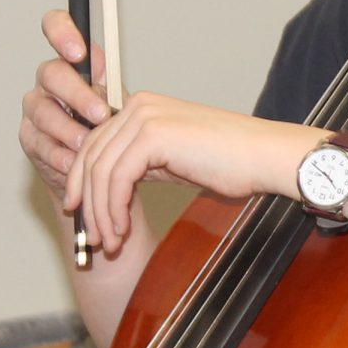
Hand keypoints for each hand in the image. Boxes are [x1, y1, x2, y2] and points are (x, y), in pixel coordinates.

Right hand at [19, 9, 109, 205]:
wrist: (95, 166)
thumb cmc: (109, 127)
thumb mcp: (120, 106)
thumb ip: (114, 97)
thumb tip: (118, 102)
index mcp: (73, 61)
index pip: (57, 26)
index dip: (62, 32)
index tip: (78, 53)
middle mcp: (50, 79)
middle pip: (52, 74)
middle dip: (77, 95)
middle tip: (101, 115)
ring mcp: (36, 107)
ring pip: (44, 111)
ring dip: (69, 129)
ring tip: (89, 144)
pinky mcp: (29, 136)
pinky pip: (40, 142)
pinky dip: (60, 154)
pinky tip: (74, 162)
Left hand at [62, 93, 310, 256]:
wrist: (264, 157)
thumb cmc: (231, 162)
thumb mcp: (174, 159)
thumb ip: (141, 164)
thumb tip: (110, 188)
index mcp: (142, 107)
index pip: (94, 145)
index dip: (83, 185)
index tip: (86, 219)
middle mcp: (139, 105)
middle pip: (91, 157)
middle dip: (88, 203)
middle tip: (93, 237)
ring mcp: (145, 117)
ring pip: (101, 171)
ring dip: (101, 213)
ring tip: (110, 242)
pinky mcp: (154, 135)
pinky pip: (117, 178)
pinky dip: (115, 209)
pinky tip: (123, 229)